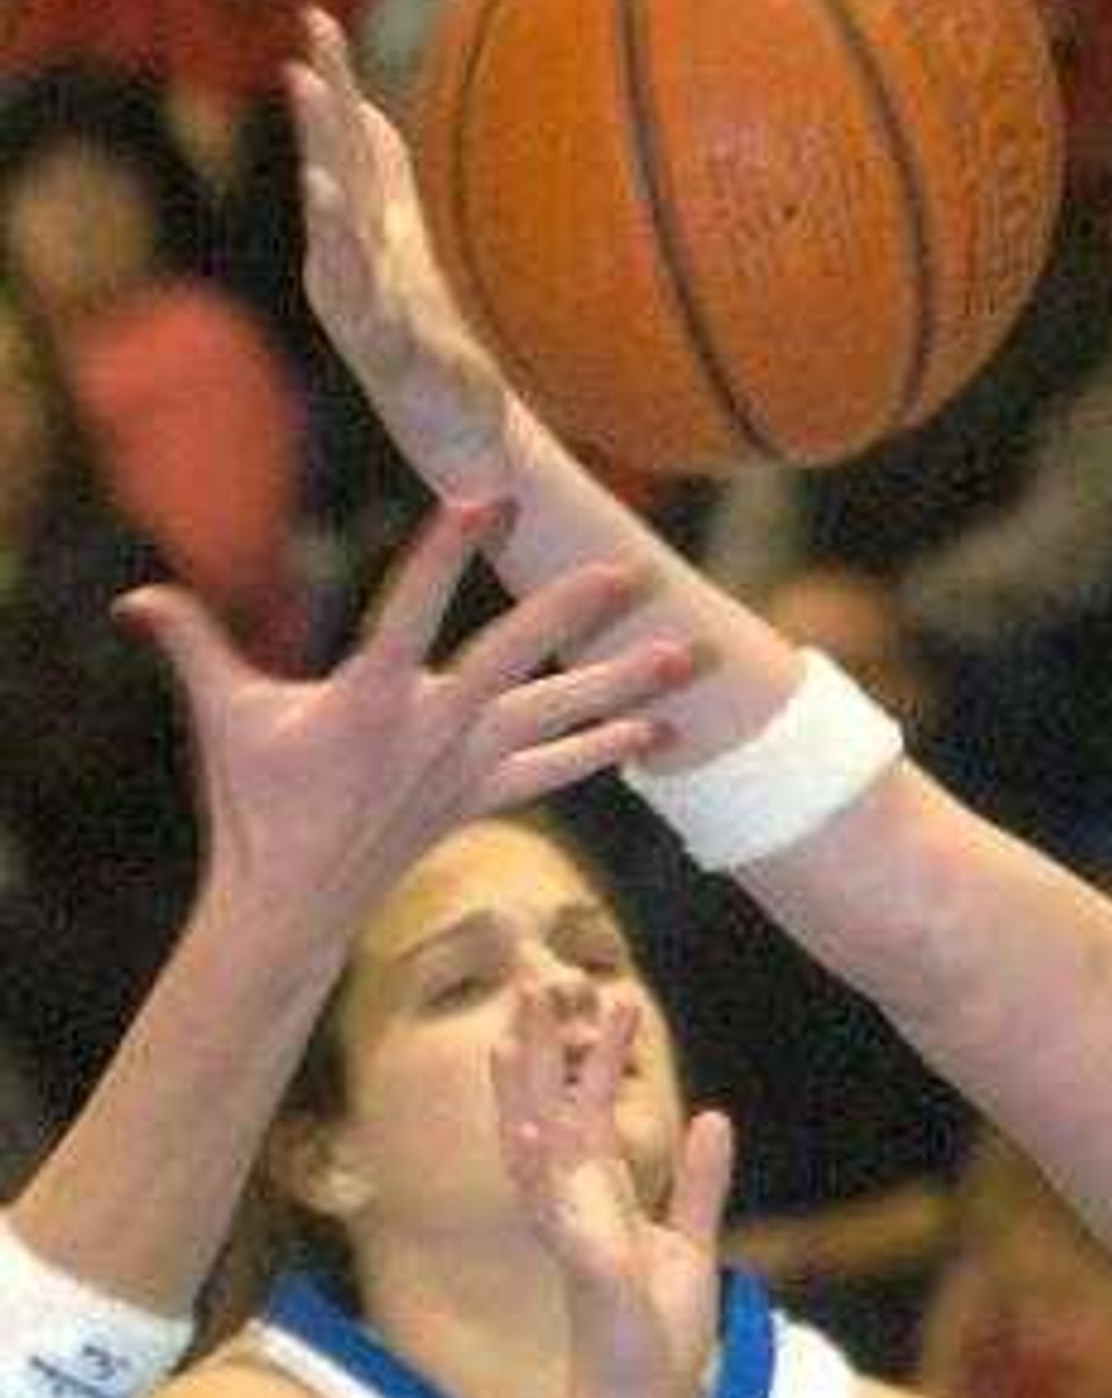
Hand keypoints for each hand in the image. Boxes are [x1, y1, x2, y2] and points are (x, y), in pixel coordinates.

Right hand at [128, 498, 681, 935]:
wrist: (294, 900)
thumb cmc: (256, 803)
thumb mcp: (222, 718)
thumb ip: (189, 645)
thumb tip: (136, 596)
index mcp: (371, 696)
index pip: (415, 607)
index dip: (448, 552)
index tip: (488, 497)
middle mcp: (433, 726)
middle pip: (518, 658)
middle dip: (574, 610)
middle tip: (633, 570)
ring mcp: (467, 765)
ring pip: (561, 715)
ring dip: (626, 683)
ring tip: (689, 654)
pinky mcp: (486, 796)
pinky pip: (560, 771)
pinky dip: (608, 749)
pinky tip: (658, 732)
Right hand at [289, 10, 526, 503]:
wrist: (449, 420)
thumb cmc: (423, 329)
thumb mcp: (407, 241)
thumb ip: (386, 181)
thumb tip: (372, 113)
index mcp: (356, 232)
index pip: (342, 144)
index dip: (333, 86)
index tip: (319, 19)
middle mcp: (344, 261)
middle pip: (332, 177)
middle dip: (321, 120)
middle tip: (308, 59)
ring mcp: (360, 304)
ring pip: (338, 242)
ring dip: (329, 200)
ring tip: (319, 159)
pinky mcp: (387, 348)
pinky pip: (367, 304)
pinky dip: (353, 270)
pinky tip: (343, 237)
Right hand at [490, 985, 733, 1397]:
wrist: (640, 1397)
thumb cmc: (656, 1326)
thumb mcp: (693, 1239)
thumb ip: (701, 1181)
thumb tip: (713, 1116)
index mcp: (602, 1199)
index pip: (584, 1114)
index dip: (583, 1059)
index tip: (583, 1000)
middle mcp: (577, 1209)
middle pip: (551, 1115)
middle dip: (543, 1052)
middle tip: (532, 983)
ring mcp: (576, 1238)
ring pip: (541, 1152)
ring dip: (527, 1095)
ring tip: (514, 1038)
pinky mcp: (592, 1271)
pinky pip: (565, 1216)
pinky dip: (546, 1178)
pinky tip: (530, 1136)